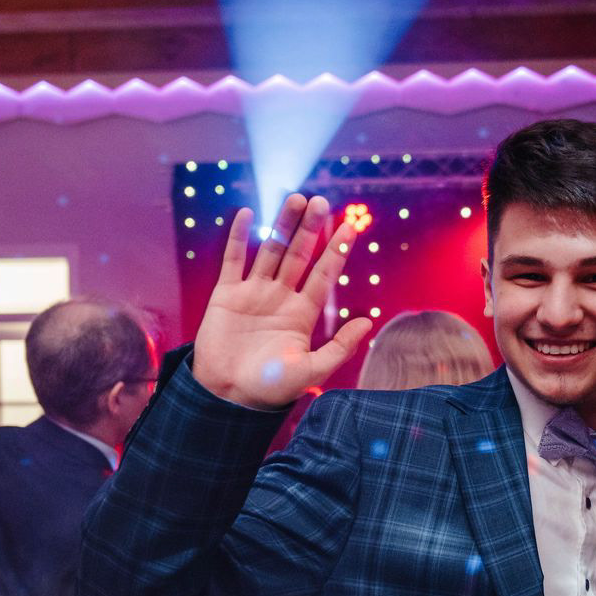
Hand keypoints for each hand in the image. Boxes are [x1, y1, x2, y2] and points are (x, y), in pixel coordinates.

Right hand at [192, 195, 372, 408]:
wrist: (228, 396)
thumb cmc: (270, 388)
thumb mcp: (312, 370)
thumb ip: (341, 347)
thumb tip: (368, 322)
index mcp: (302, 314)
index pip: (324, 275)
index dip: (336, 251)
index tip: (351, 227)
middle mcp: (280, 298)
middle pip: (299, 255)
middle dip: (311, 229)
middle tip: (322, 201)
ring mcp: (254, 293)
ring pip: (270, 250)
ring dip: (283, 225)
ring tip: (296, 199)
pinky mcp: (226, 295)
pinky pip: (234, 260)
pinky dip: (239, 237)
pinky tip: (248, 214)